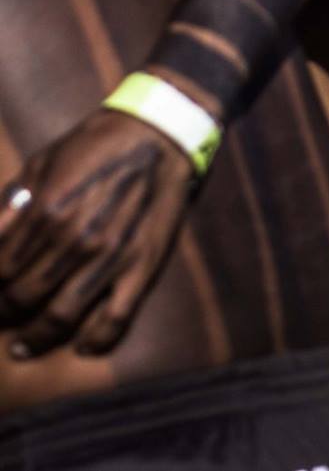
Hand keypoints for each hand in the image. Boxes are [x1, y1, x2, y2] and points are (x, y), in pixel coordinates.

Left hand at [0, 109, 194, 357]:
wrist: (159, 135)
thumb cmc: (94, 146)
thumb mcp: (41, 164)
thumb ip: (10, 205)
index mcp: (45, 210)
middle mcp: (73, 239)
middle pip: (22, 297)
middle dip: (3, 312)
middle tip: (1, 317)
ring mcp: (110, 256)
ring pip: (60, 316)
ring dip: (35, 339)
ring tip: (23, 347)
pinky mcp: (142, 266)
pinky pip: (116, 318)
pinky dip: (96, 341)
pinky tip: (82, 348)